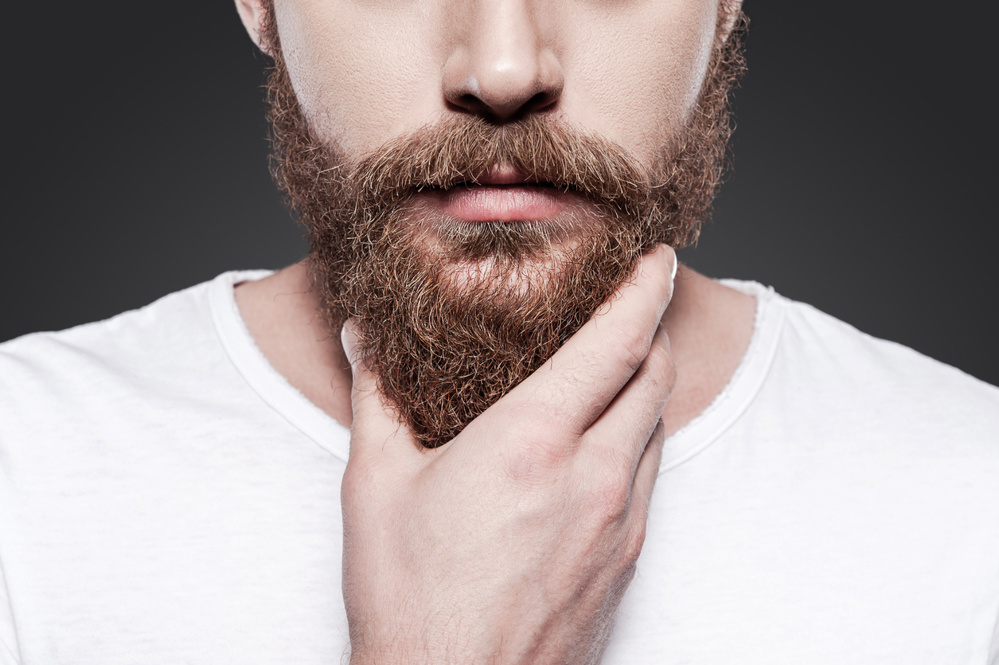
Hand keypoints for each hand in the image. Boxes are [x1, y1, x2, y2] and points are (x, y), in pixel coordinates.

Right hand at [340, 245, 677, 664]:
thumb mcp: (375, 484)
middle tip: (639, 298)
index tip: (657, 256)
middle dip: (654, 326)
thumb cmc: (409, 598)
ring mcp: (619, 523)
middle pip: (655, 376)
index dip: (645, 288)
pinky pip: (650, 478)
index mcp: (532, 443)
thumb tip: (361, 331)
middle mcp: (593, 477)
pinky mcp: (626, 562)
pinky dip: (640, 438)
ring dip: (648, 384)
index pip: (617, 342)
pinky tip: (604, 442)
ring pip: (659, 427)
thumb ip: (376, 394)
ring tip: (621, 363)